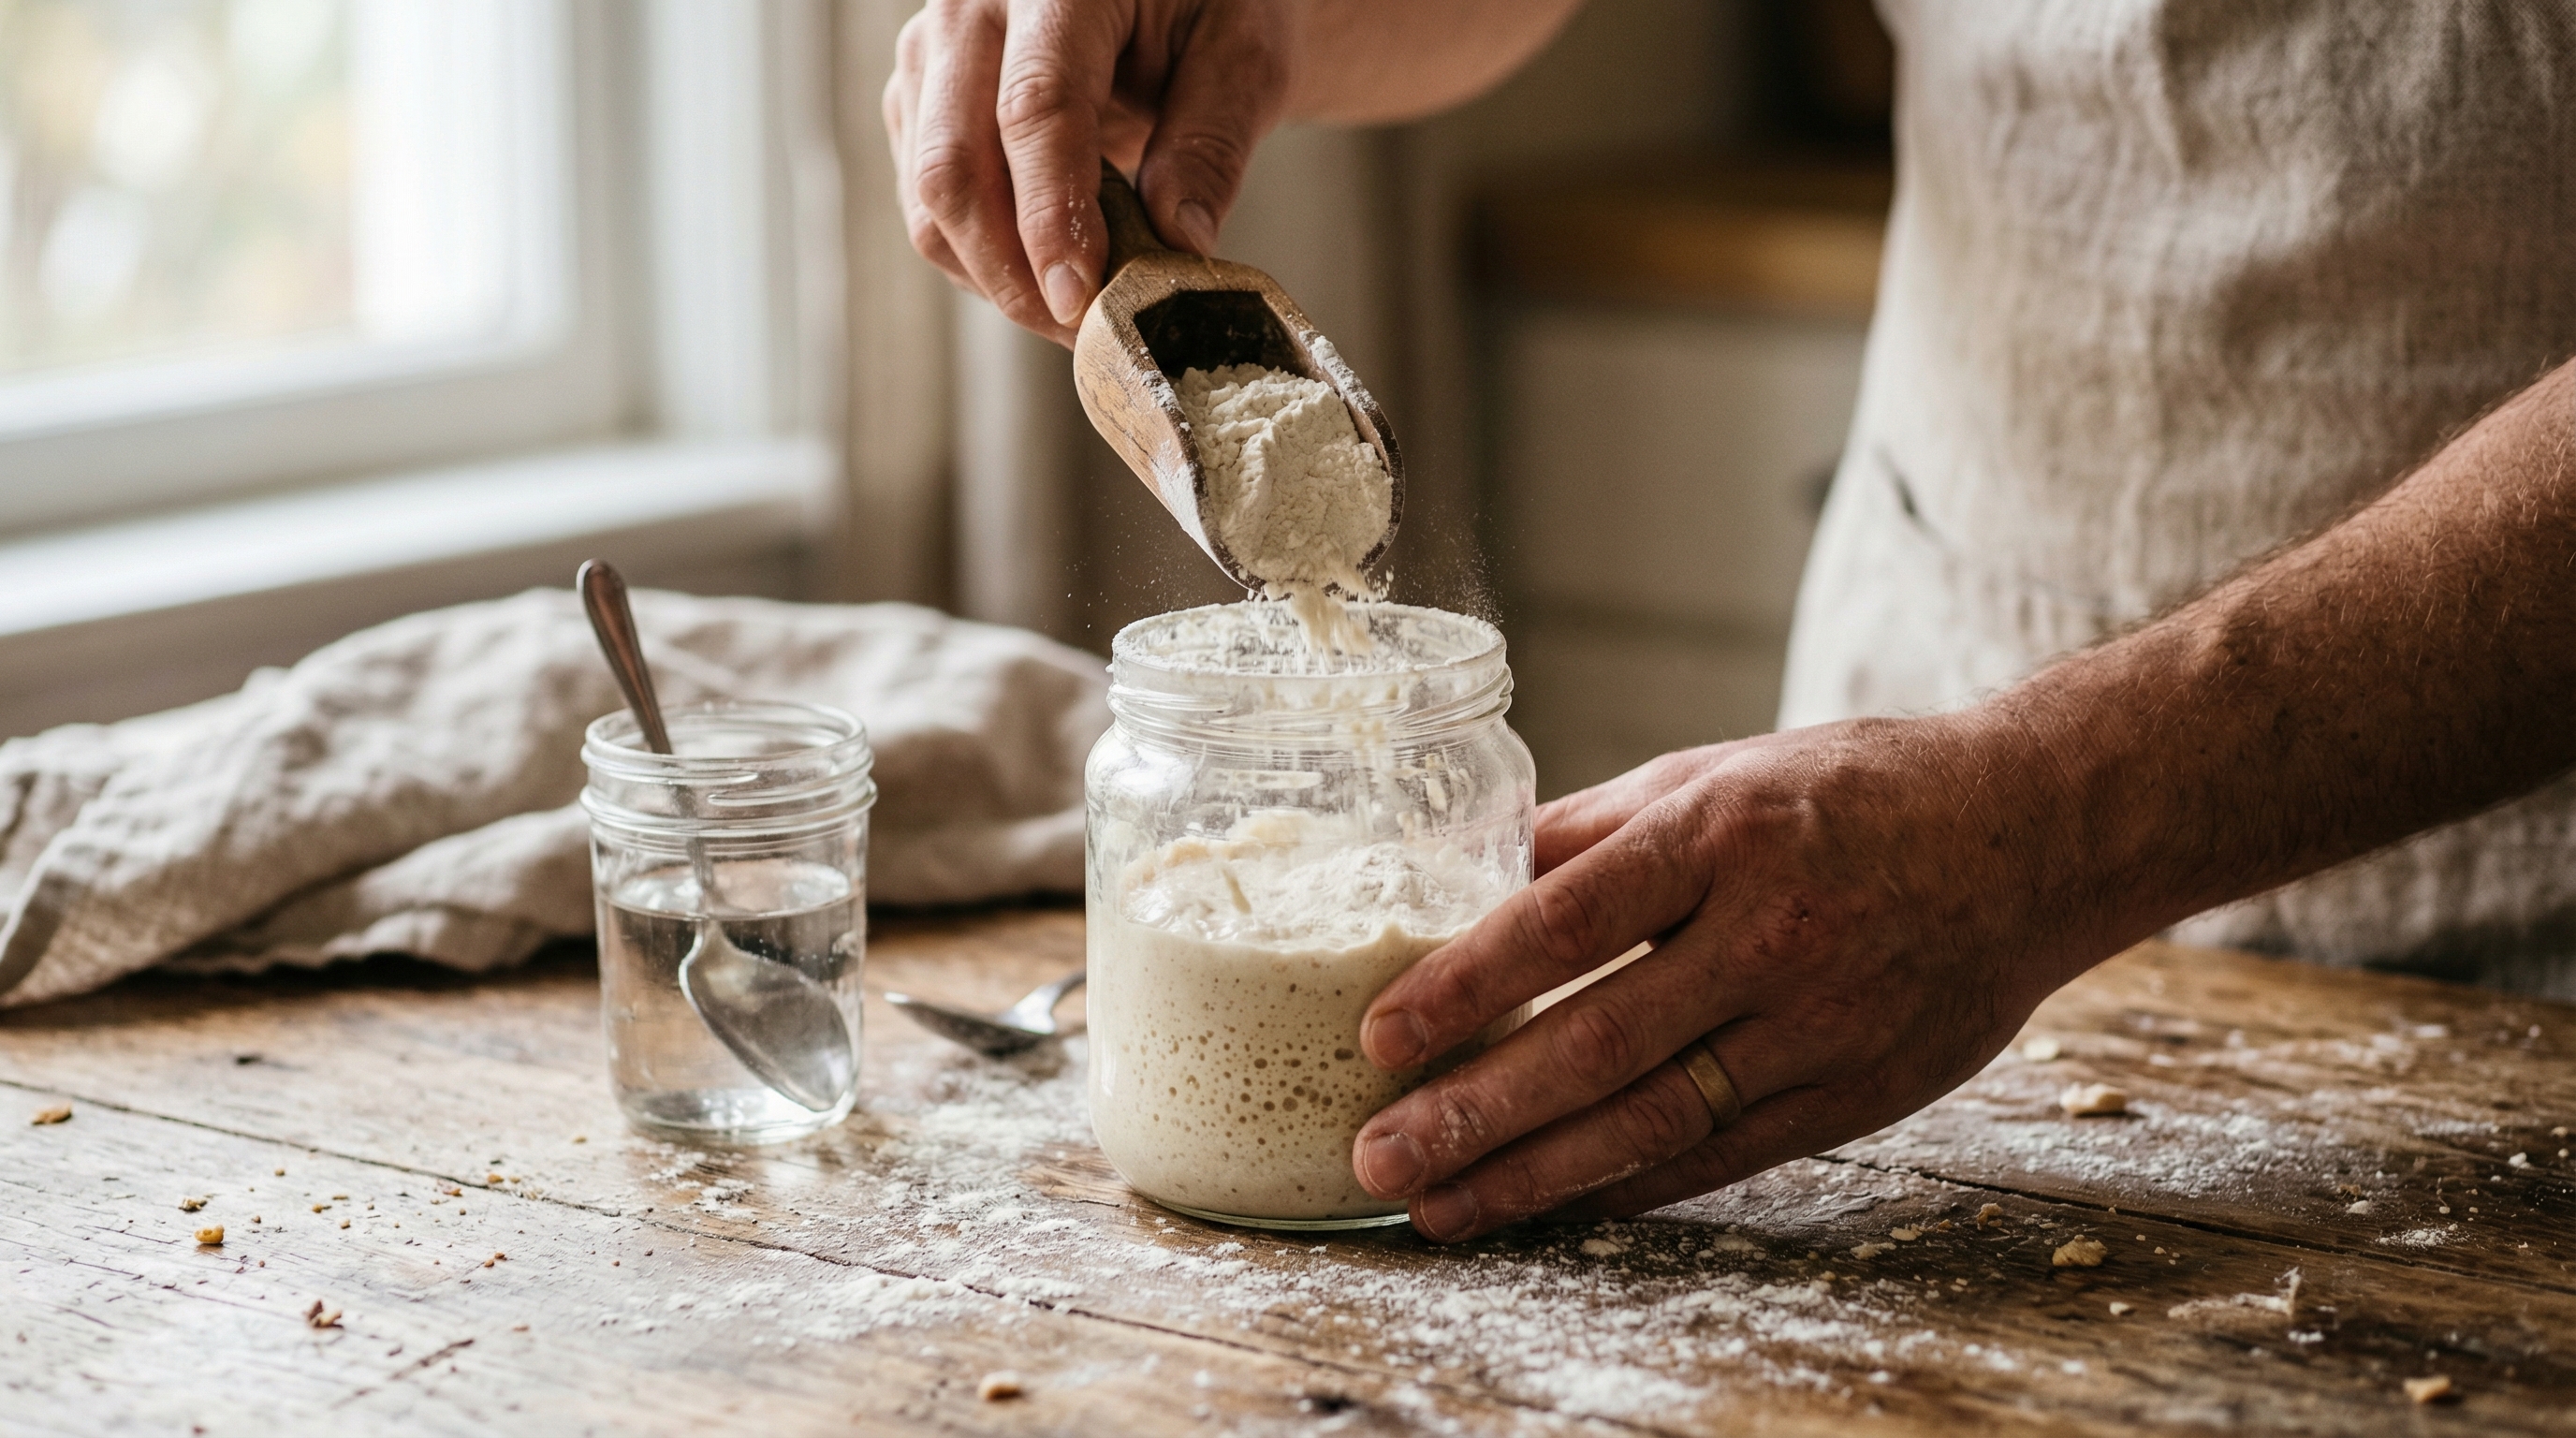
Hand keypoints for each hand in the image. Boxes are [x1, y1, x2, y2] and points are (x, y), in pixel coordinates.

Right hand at [883, 0, 1296, 344]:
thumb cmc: (1211, 8)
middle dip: (1015, 271)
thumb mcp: (1244, 56)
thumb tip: (1180, 242)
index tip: (1081, 297)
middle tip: (1086, 331)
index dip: (1050, 214)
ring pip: (930, 202)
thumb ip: (1212, 142)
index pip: (1034, 108)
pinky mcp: (920, 108)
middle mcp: (969, 10)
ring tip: (1081, 313)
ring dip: (1000, 279)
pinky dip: (986, 264)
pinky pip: (930, 211)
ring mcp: (930, 61)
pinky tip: (1050, 277)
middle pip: (955, 165)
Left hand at [1348, 716, 2129, 1240]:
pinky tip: (1549, 1204)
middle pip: (1598, 1043)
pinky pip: (1718, 1157)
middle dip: (1476, 1112)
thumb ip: (1594, 831)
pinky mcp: (1853, 1094)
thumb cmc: (1852, 792)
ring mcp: (1818, 1026)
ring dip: (1533, 1175)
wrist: (2031, 836)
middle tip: (1379, 1153)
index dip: (1467, 984)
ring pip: (1653, 1122)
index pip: (1569, 920)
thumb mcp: (1716, 772)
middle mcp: (1770, 936)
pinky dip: (1624, 1186)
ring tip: (1440, 1206)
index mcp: (1724, 835)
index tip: (1380, 1034)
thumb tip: (1464, 873)